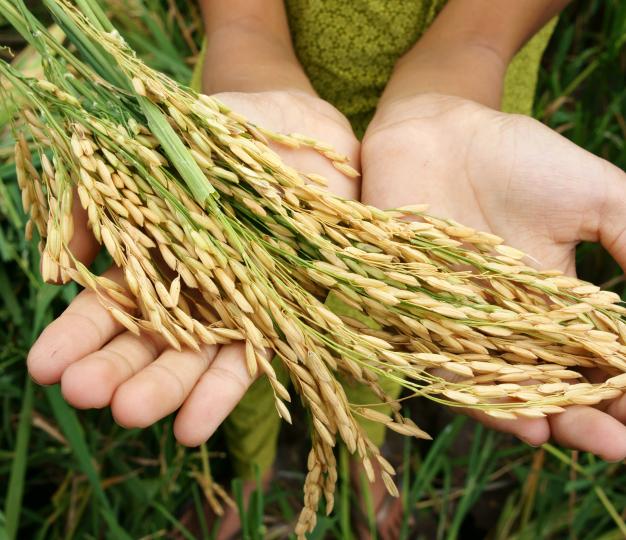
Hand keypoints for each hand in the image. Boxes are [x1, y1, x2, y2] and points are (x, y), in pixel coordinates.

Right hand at [27, 90, 359, 444]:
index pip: (110, 304)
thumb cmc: (225, 134)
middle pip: (149, 340)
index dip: (78, 335)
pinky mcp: (283, 313)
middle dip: (115, 368)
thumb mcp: (156, 150)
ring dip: (163, 387)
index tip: (44, 366)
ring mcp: (238, 304)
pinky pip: (253, 357)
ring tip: (130, 414)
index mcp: (157, 256)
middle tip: (83, 393)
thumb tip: (62, 257)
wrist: (300, 129)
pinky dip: (224, 389)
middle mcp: (194, 289)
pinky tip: (194, 425)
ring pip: (195, 357)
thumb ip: (106, 197)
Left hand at [361, 93, 625, 459]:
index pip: (594, 359)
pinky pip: (445, 367)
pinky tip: (519, 421)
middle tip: (619, 443)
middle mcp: (508, 323)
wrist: (436, 133)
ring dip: (540, 418)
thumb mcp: (594, 197)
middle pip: (550, 385)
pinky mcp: (416, 317)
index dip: (621, 388)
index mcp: (553, 301)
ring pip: (501, 386)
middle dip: (588, 419)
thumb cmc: (515, 158)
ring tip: (575, 438)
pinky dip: (479, 396)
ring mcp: (462, 324)